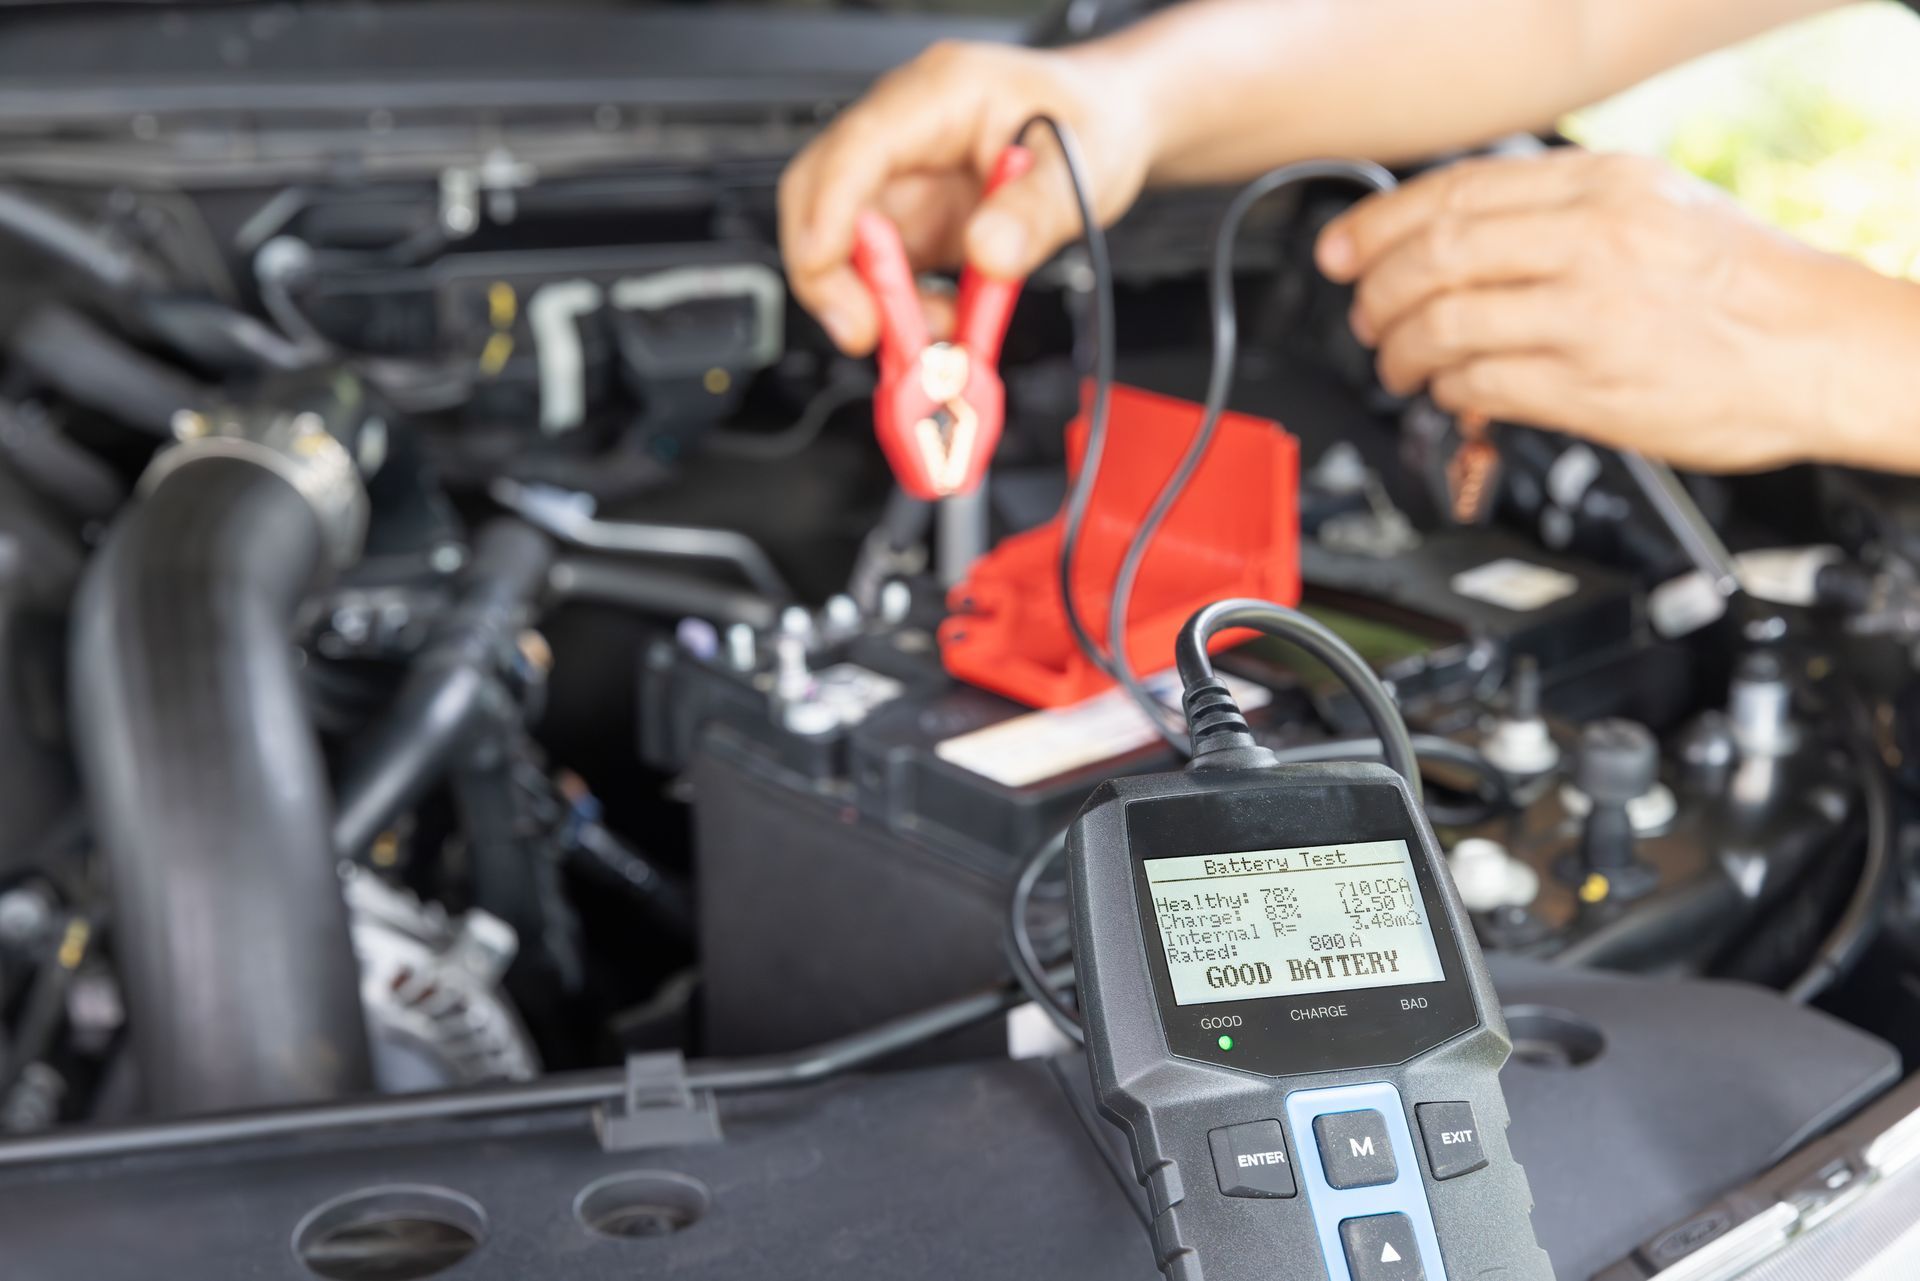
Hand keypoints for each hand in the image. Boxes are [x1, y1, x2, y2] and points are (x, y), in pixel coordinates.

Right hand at [779, 41, 1152, 355]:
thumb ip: (1036, 212)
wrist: (1108, 127)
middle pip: (820, 196)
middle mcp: (906, 136)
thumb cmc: (1090, 121)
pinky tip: (947, 319)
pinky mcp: (913, 224)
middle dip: (827, 272)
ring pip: (844, 245)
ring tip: (940, 328)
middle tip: (866, 330)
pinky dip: (903, 310)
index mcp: (939, 96)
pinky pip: (882, 274)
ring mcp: (904, 182)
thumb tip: (989, 254)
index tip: (825, 271)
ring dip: (875, 300)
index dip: (828, 213)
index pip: (856, 149)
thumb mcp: (1084, 165)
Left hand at [1317, 148, 1919, 472]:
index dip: (1379, 224)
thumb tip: (1463, 235)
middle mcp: (1590, 241)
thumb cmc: (1747, 288)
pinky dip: (1448, 391)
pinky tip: (1451, 393)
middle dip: (1377, 290)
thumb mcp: (1656, 209)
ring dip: (1401, 350)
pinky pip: (1480, 383)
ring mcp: (1586, 314)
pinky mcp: (1587, 387)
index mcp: (1602, 187)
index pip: (1455, 192)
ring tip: (1399, 363)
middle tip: (1364, 314)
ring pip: (1443, 323)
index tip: (1343, 250)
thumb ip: (1562, 214)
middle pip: (1433, 254)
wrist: (1823, 352)